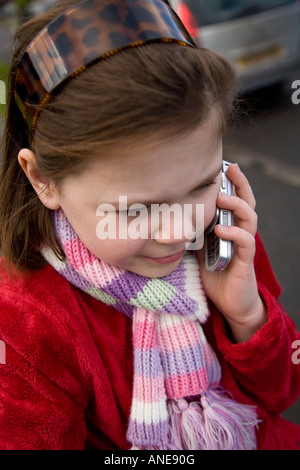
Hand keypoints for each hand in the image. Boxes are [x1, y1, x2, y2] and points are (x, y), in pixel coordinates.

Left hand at [197, 163, 266, 342]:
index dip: (231, 183)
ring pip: (249, 219)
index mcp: (229, 227)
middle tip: (231, 168)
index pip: (234, 200)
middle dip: (240, 184)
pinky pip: (245, 243)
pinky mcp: (245, 261)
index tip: (222, 166)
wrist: (230, 303)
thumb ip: (194, 232)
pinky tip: (221, 229)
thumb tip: (169, 217)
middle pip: (247, 203)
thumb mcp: (200, 248)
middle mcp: (239, 233)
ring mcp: (243, 246)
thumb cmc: (214, 273)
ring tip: (222, 198)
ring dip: (236, 205)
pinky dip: (234, 234)